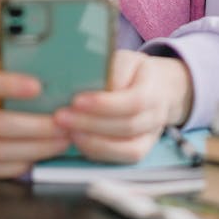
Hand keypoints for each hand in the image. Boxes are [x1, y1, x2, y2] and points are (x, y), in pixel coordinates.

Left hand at [52, 49, 192, 162]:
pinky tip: (79, 142)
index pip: (134, 101)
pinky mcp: (142, 149)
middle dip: (91, 124)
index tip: (77, 101)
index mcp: (153, 89)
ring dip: (94, 142)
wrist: (156, 86)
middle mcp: (156, 115)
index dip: (105, 105)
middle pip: (128, 127)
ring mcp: (151, 136)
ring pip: (128, 149)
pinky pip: (123, 159)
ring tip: (68, 131)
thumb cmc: (133, 71)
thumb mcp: (124, 60)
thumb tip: (85, 82)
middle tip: (62, 118)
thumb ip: (111, 70)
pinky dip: (99, 152)